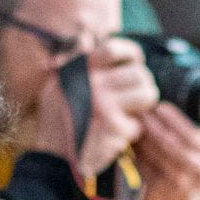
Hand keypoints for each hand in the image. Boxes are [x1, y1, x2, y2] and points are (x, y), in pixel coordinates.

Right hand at [28, 38, 159, 177]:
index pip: (114, 49)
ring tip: (132, 113)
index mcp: (80, 71)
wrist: (52, 159)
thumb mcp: (56, 86)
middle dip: (143, 86)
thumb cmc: (56, 123)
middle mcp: (93, 84)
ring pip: (147, 94)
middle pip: (139, 73)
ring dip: (144, 106)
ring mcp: (106, 107)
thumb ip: (73, 64)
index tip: (136, 62)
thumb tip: (86, 40)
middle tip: (136, 97)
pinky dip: (131, 132)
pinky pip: (138, 124)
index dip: (132, 54)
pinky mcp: (116, 129)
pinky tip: (116, 135)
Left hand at [133, 103, 199, 199]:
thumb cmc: (181, 179)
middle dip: (149, 124)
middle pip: (169, 138)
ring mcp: (186, 179)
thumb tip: (150, 108)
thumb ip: (175, 136)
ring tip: (127, 125)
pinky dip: (136, 155)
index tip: (150, 104)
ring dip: (140, 138)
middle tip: (132, 111)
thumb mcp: (189, 155)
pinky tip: (127, 146)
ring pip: (157, 151)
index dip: (166, 115)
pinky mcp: (169, 189)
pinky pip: (148, 167)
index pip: (186, 127)